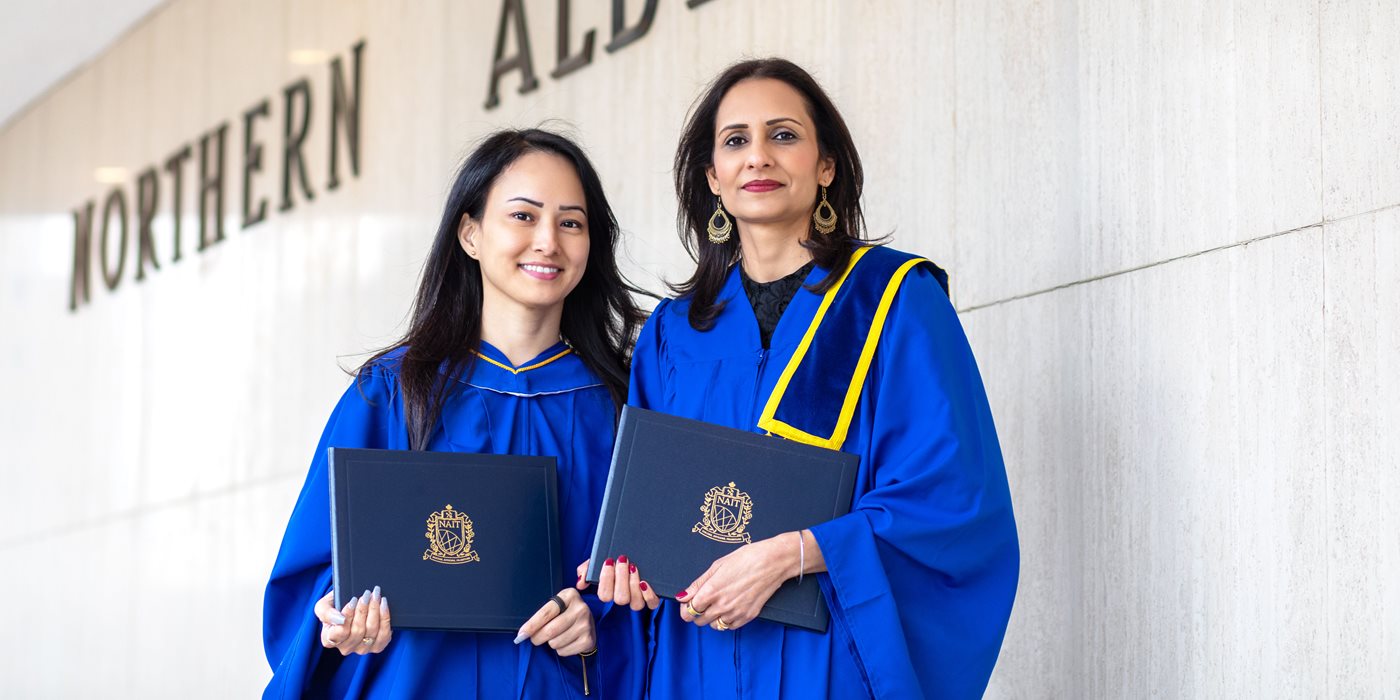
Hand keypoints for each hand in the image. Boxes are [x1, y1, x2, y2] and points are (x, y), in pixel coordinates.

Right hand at [317, 587, 391, 654]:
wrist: (351, 603)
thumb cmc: (336, 605)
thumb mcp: (324, 604)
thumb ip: (325, 612)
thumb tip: (340, 619)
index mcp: (329, 640)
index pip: (339, 633)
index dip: (348, 616)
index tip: (353, 600)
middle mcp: (345, 648)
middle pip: (357, 631)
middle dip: (363, 610)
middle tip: (367, 594)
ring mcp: (361, 649)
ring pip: (371, 632)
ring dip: (375, 611)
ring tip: (376, 596)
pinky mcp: (377, 647)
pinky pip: (384, 636)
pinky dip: (385, 618)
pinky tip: (383, 605)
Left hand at [515, 588, 594, 655]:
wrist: (588, 623)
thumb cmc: (566, 613)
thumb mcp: (557, 606)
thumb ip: (543, 615)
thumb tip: (523, 633)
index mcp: (569, 595)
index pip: (545, 613)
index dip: (531, 626)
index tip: (521, 635)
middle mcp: (581, 609)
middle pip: (550, 630)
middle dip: (537, 638)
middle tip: (535, 638)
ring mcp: (586, 625)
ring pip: (555, 643)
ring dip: (551, 643)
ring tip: (558, 636)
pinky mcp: (588, 640)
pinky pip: (563, 651)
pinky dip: (560, 650)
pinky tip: (567, 641)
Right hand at [577, 557, 658, 610]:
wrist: (634, 550)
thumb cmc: (614, 558)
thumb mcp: (598, 560)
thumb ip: (587, 569)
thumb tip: (581, 583)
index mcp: (609, 591)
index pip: (604, 595)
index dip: (606, 579)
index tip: (609, 561)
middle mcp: (623, 597)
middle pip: (620, 599)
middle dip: (621, 578)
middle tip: (623, 560)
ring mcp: (637, 598)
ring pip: (635, 604)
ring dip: (634, 584)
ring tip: (634, 567)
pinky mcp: (651, 597)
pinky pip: (652, 604)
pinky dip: (649, 595)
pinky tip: (645, 582)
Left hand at [676, 535, 797, 631]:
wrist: (773, 562)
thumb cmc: (746, 558)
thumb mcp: (717, 566)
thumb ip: (698, 584)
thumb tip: (683, 596)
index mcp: (711, 591)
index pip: (688, 612)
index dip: (686, 607)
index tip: (688, 602)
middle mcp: (722, 606)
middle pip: (699, 621)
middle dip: (697, 612)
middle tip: (703, 601)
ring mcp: (735, 613)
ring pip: (714, 626)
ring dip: (712, 618)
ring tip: (718, 603)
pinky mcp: (748, 616)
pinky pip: (729, 627)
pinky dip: (726, 620)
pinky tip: (729, 608)